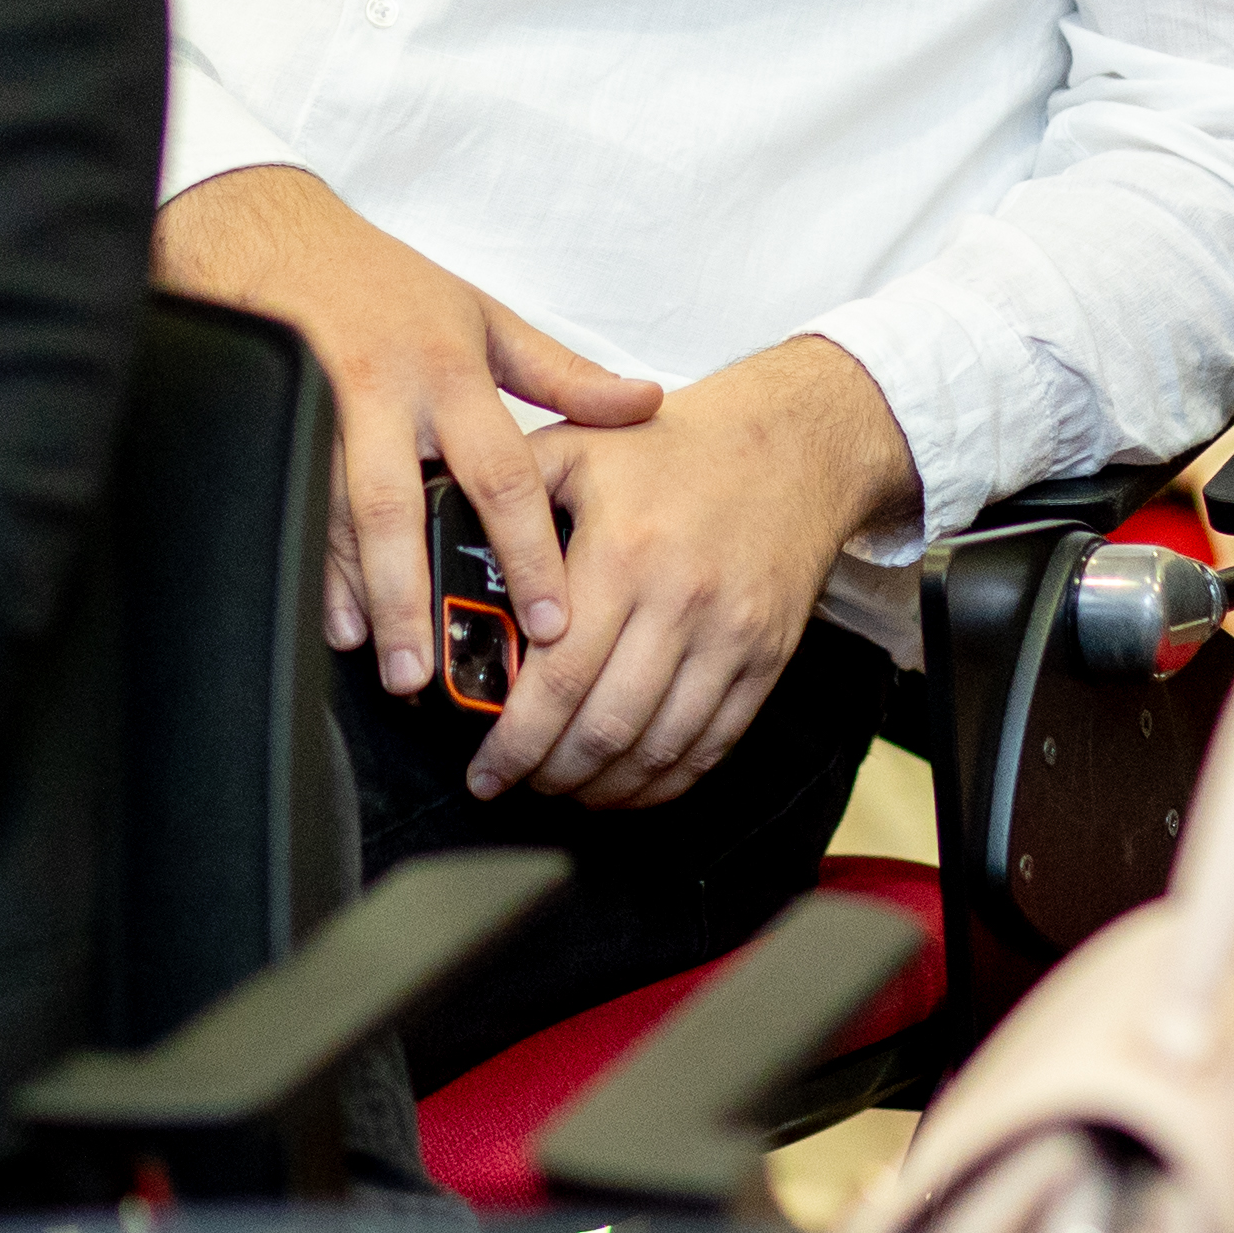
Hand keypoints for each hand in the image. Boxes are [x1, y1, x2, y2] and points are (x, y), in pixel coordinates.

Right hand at [152, 166, 657, 696]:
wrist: (274, 236)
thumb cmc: (383, 282)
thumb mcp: (483, 316)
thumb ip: (563, 373)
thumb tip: (642, 403)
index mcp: (446, 371)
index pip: (500, 473)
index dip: (528, 551)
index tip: (552, 619)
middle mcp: (383, 396)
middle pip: (399, 510)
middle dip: (416, 596)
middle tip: (435, 670)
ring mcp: (319, 415)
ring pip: (336, 519)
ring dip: (360, 596)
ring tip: (385, 662)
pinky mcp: (276, 429)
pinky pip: (295, 512)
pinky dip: (315, 570)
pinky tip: (335, 617)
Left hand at [483, 338, 912, 807]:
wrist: (791, 445)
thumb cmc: (674, 449)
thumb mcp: (578, 445)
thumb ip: (510, 496)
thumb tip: (442, 546)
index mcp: (623, 553)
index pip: (558, 678)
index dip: (515, 741)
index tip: (485, 768)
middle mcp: (680, 601)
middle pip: (604, 727)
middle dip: (549, 773)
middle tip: (514, 782)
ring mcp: (730, 637)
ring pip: (658, 748)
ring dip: (603, 786)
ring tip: (564, 787)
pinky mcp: (766, 659)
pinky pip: (712, 744)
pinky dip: (665, 781)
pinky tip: (629, 784)